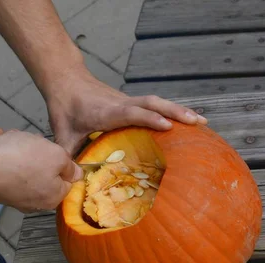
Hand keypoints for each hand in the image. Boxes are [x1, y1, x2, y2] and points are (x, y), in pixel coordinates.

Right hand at [0, 130, 82, 212]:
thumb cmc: (22, 159)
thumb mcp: (56, 156)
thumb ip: (69, 165)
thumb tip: (77, 174)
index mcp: (52, 198)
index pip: (68, 182)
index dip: (64, 162)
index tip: (55, 149)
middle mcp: (34, 200)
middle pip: (45, 170)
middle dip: (38, 151)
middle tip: (32, 140)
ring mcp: (13, 193)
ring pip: (24, 163)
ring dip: (18, 146)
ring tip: (10, 138)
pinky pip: (5, 162)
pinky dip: (2, 149)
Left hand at [45, 67, 207, 153]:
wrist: (66, 80)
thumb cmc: (64, 107)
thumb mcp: (61, 132)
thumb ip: (66, 155)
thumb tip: (70, 181)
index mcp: (105, 112)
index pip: (129, 113)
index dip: (148, 118)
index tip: (167, 125)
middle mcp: (121, 104)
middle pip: (152, 104)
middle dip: (175, 113)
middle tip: (197, 122)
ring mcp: (128, 101)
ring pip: (157, 103)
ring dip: (179, 111)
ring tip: (202, 122)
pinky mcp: (132, 102)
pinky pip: (156, 105)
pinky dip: (173, 111)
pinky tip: (188, 120)